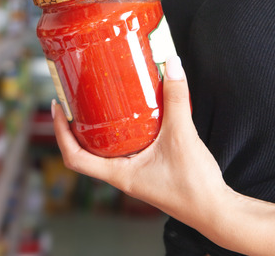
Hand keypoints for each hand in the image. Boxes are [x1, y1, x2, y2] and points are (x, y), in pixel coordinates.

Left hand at [51, 56, 230, 224]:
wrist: (216, 210)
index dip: (60, 132)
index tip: (58, 108)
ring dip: (98, 129)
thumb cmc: (194, 186)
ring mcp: (135, 174)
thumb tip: (171, 65)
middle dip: (76, 126)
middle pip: (86, 151)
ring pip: (107, 150)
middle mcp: (122, 176)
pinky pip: (127, 149)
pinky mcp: (149, 170)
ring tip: (98, 102)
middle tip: (76, 99)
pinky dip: (122, 132)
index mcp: (119, 174)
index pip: (75, 157)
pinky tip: (133, 115)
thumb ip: (176, 99)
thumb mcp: (182, 135)